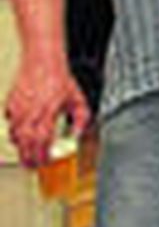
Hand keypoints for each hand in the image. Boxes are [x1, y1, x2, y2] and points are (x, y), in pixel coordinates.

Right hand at [5, 54, 90, 168]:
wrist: (43, 61)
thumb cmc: (59, 79)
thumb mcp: (78, 99)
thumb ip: (81, 119)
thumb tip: (77, 134)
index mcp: (49, 113)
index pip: (43, 141)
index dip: (42, 155)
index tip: (45, 162)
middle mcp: (31, 113)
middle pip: (26, 143)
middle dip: (28, 157)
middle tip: (32, 165)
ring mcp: (19, 109)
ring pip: (15, 135)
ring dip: (21, 146)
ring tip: (26, 153)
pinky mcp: (11, 104)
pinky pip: (9, 123)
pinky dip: (14, 132)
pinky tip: (20, 135)